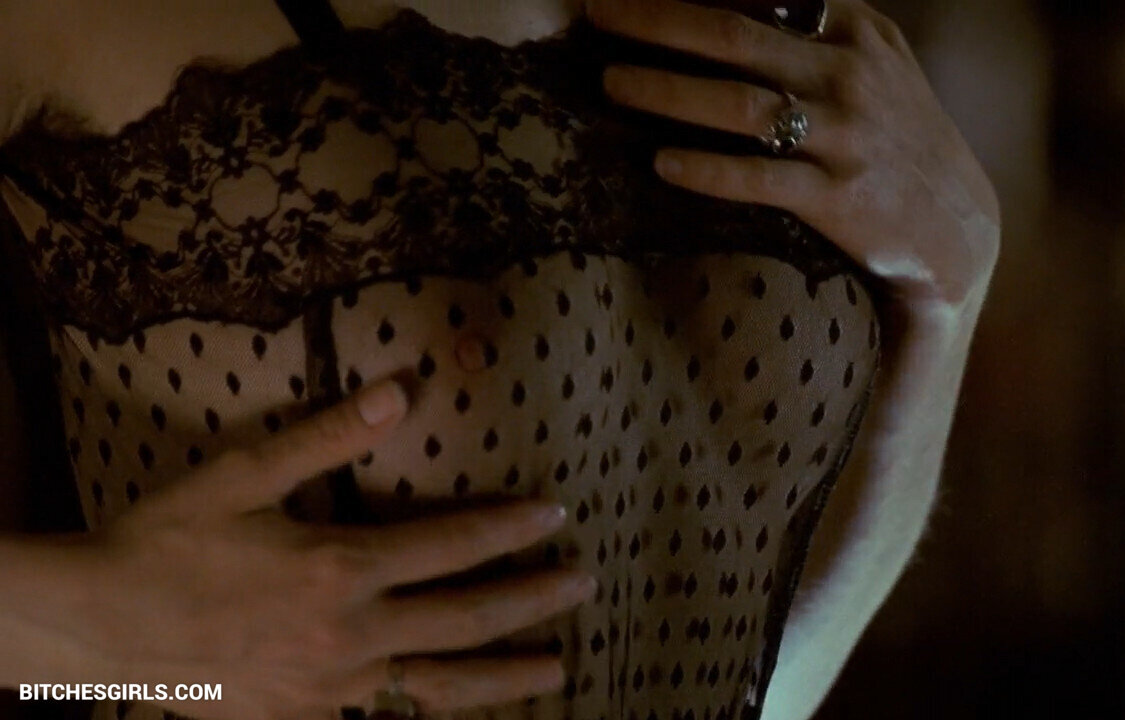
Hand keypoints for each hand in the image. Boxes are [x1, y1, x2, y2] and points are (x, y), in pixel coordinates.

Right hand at [42, 377, 594, 719]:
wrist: (100, 627)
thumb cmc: (169, 540)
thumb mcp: (244, 474)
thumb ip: (330, 436)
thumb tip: (401, 389)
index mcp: (342, 567)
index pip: (454, 544)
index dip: (511, 528)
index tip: (557, 514)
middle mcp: (350, 633)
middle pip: (467, 617)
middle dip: (532, 600)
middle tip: (582, 585)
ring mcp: (333, 687)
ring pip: (440, 682)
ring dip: (505, 674)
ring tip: (558, 667)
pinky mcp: (308, 718)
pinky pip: (388, 713)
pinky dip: (434, 706)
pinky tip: (461, 702)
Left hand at [586, 0, 1000, 308]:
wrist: (957, 228)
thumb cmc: (897, 138)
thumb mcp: (876, 64)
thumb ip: (819, 29)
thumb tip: (741, 3)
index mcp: (854, 30)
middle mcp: (850, 74)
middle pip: (733, 35)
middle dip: (656, 20)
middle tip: (597, 13)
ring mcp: (846, 135)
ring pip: (739, 105)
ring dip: (667, 90)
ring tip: (612, 83)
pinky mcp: (840, 197)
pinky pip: (759, 178)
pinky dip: (707, 169)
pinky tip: (661, 163)